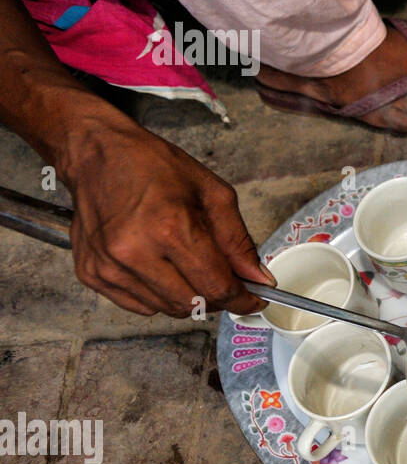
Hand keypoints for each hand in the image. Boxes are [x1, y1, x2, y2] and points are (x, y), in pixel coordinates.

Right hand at [59, 120, 272, 316]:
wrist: (97, 154)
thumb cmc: (153, 166)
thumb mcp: (212, 193)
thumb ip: (238, 241)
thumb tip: (257, 278)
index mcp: (170, 227)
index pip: (216, 286)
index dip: (241, 300)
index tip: (253, 301)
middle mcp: (135, 251)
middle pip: (192, 303)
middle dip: (216, 297)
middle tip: (222, 278)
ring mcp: (109, 266)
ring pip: (166, 308)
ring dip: (188, 297)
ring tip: (188, 265)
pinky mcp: (91, 274)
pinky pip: (139, 305)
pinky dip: (159, 296)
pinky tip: (161, 269)